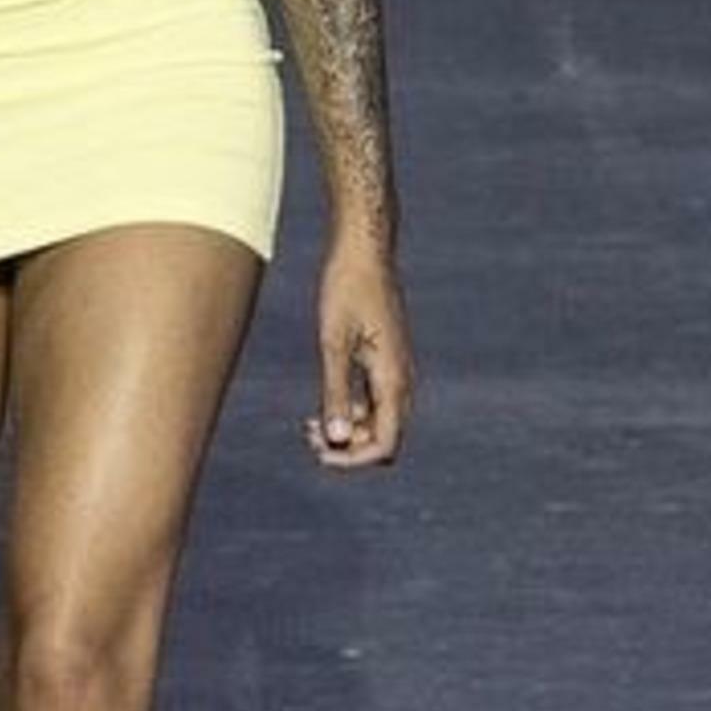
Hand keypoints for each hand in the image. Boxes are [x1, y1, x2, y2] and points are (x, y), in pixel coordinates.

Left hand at [304, 240, 412, 471]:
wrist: (363, 251)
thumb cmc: (346, 289)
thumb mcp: (334, 343)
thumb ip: (336, 392)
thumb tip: (337, 439)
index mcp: (393, 379)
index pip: (384, 445)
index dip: (353, 459)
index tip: (319, 451)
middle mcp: (402, 380)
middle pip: (384, 440)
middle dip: (348, 448)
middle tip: (309, 435)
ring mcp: (396, 371)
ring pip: (379, 423)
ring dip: (348, 431)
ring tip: (309, 424)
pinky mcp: (386, 361)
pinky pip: (375, 403)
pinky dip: (352, 411)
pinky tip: (322, 405)